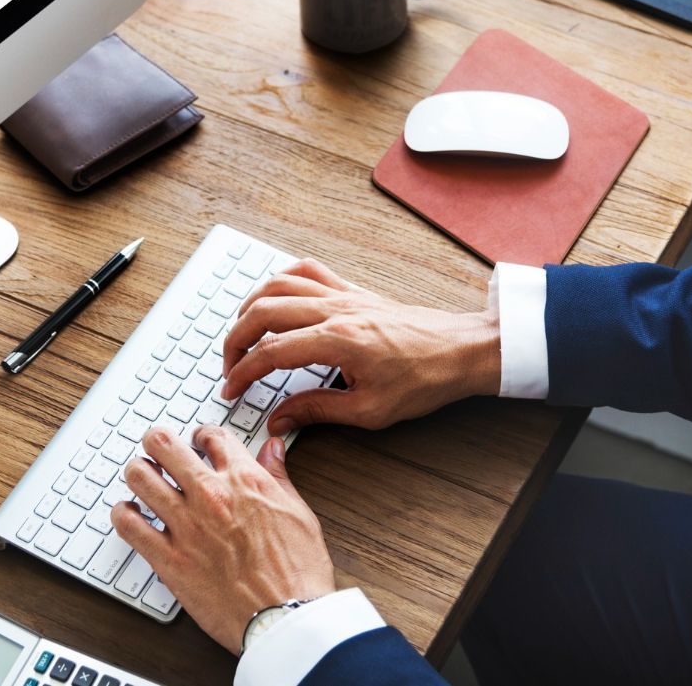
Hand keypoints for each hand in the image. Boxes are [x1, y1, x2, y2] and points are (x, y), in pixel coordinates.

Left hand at [113, 426, 335, 654]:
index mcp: (245, 480)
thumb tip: (271, 449)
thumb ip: (278, 476)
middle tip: (158, 449)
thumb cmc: (297, 573)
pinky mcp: (169, 560)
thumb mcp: (298, 513)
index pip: (211, 435)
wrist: (287, 618)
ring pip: (139, 477)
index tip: (197, 442)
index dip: (201, 435)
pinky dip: (123, 514)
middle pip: (164, 444)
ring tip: (143, 479)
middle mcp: (211, 495)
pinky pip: (128, 525)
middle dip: (157, 441)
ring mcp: (186, 526)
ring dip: (138, 473)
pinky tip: (130, 515)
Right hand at [221, 259, 499, 435]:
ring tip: (242, 333)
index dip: (242, 373)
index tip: (230, 390)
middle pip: (264, 311)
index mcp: (338, 341)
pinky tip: (275, 296)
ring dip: (251, 307)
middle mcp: (336, 310)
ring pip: (279, 284)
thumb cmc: (425, 380)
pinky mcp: (354, 291)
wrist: (462, 350)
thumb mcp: (370, 411)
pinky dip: (283, 279)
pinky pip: (308, 271)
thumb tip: (280, 419)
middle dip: (236, 339)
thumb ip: (317, 411)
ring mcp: (344, 295)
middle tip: (229, 366)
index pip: (271, 353)